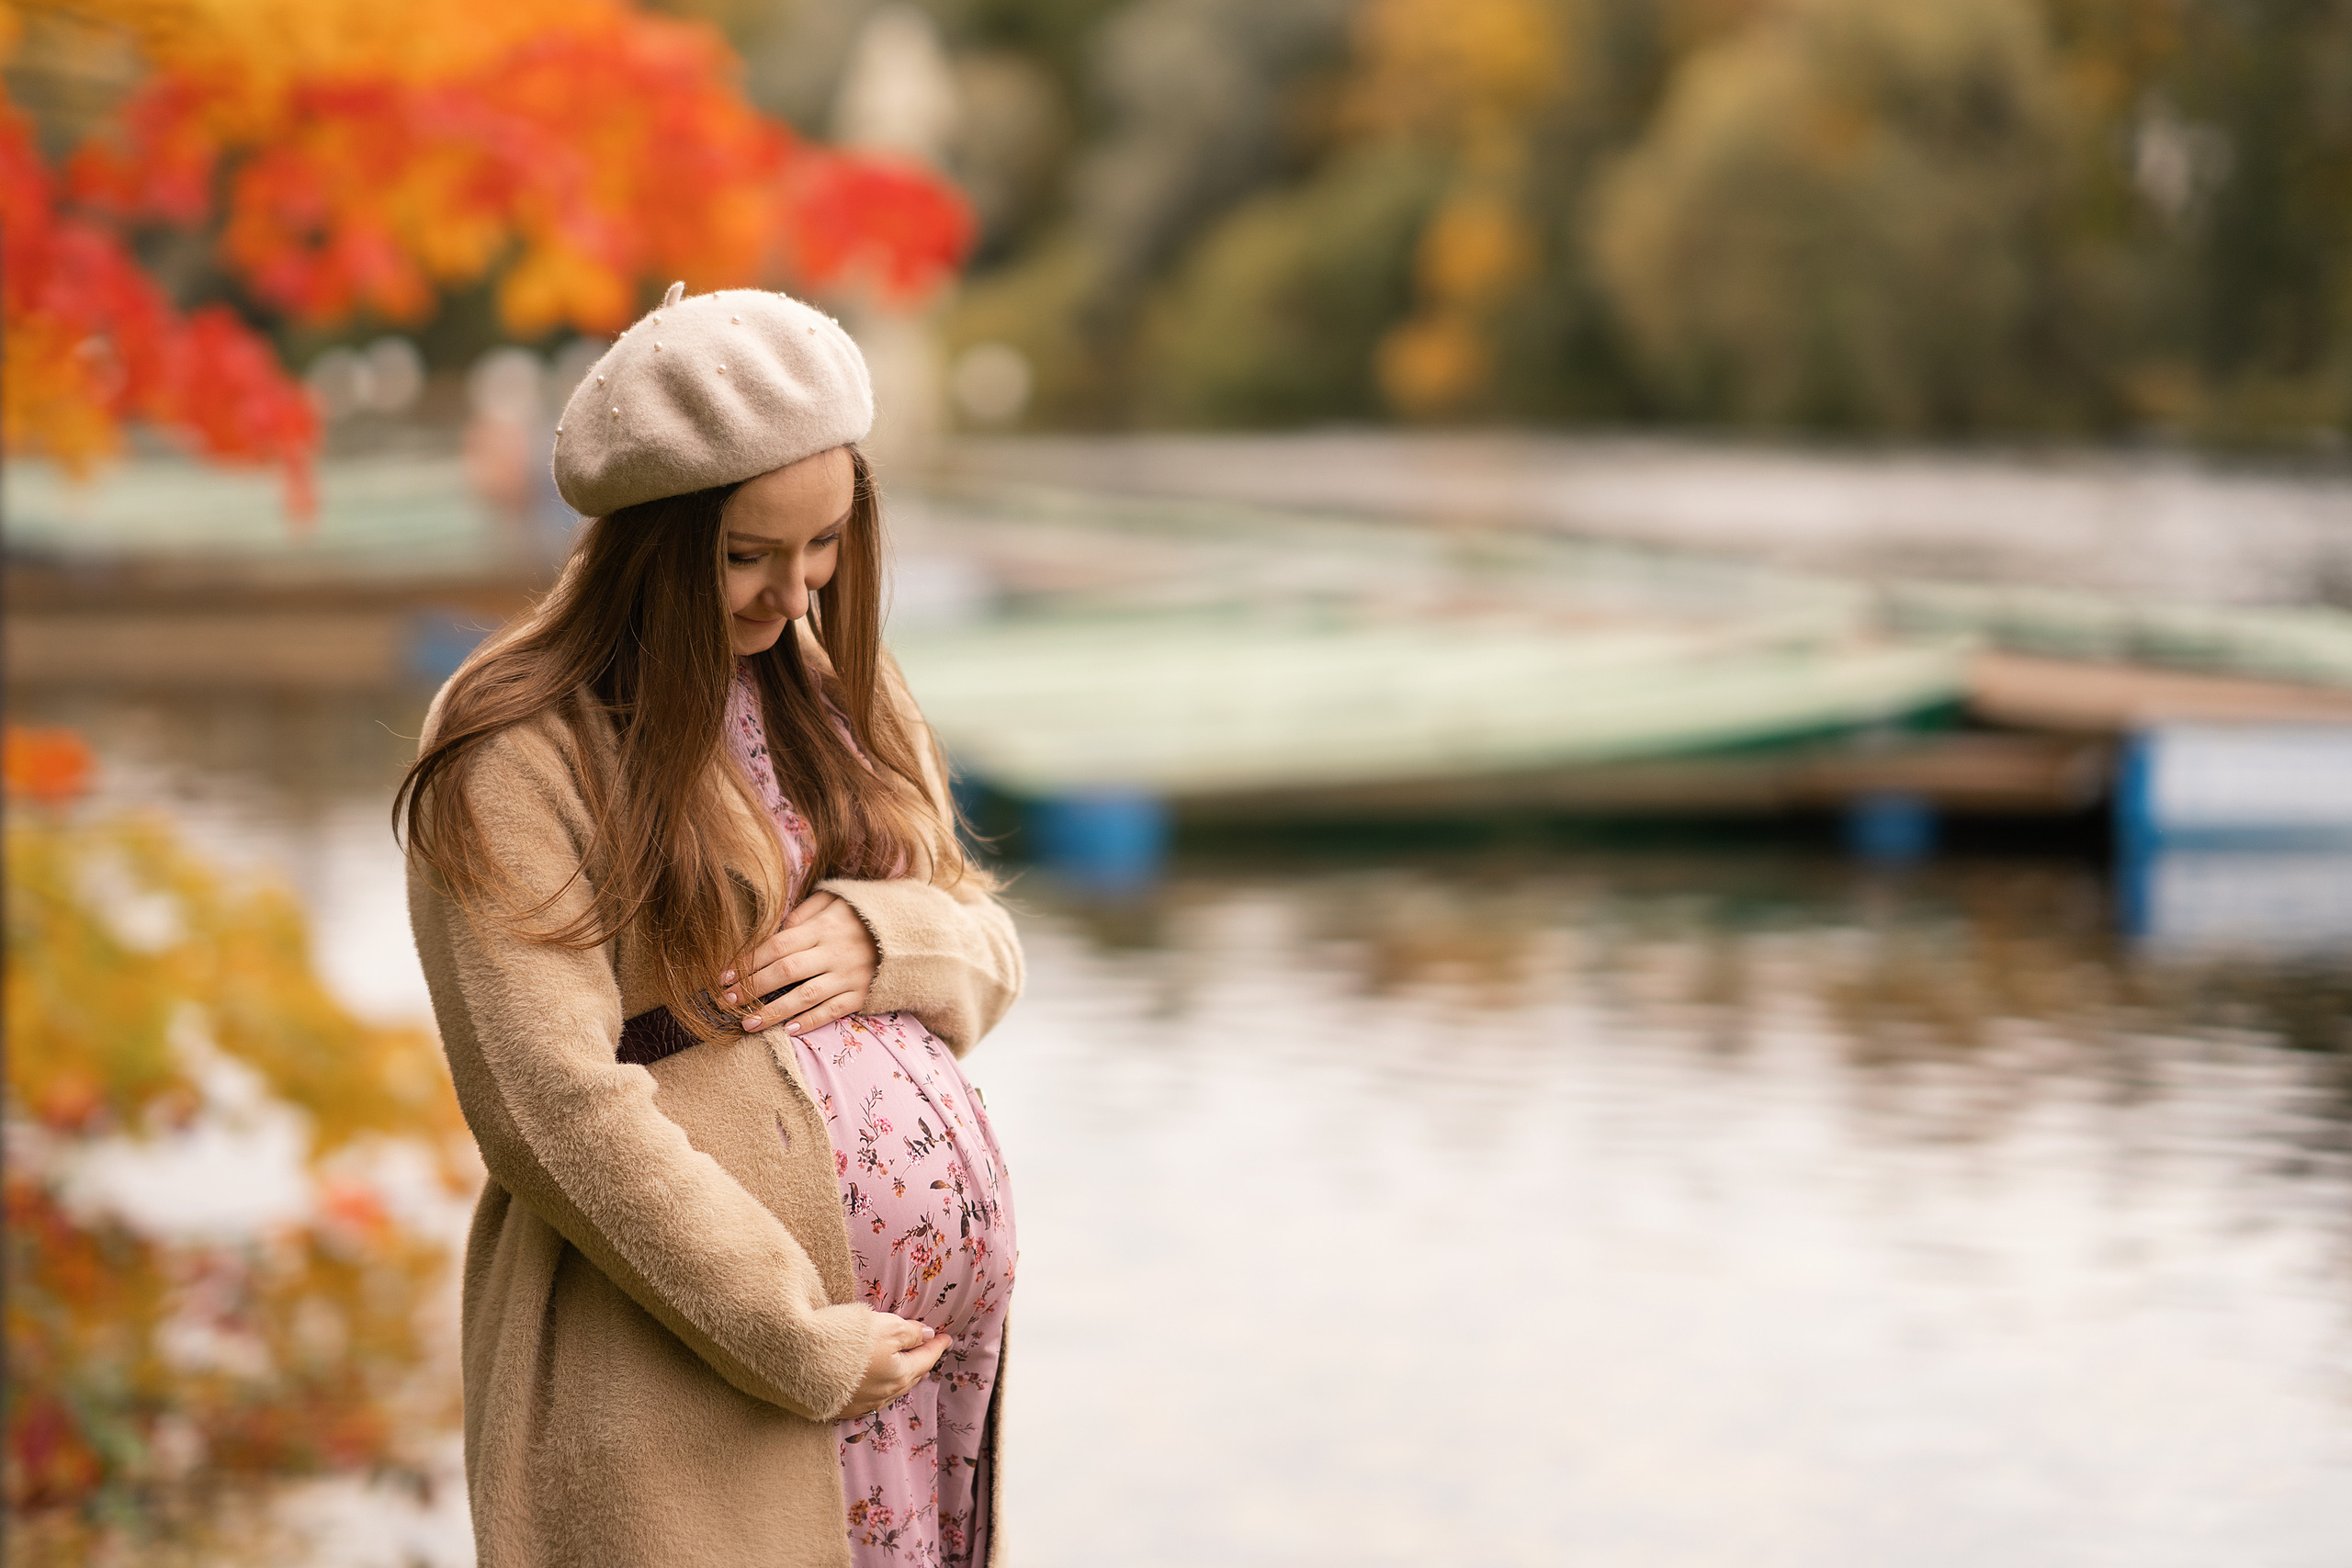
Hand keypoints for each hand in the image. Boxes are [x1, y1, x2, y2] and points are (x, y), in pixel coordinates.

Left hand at [716, 891, 877, 1035]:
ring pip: (805, 997)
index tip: (724, 975)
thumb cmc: (861, 915)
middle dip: (752, 987)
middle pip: (786, 971)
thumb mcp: (835, 899)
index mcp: (823, 928)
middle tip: (727, 1000)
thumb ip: (803, 912)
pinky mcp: (862, 994)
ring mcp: (849, 976)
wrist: (909, 932)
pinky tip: (788, 1030)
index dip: (748, 961)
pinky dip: (811, 1021)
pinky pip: (833, 1011)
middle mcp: (834, 952)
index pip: (778, 945)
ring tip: (747, 1024)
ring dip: (773, 1011)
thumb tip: (775, 931)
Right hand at [839, 1311, 951, 1418]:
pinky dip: (881, 1387)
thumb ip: (910, 1332)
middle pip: (910, 1377)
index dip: (937, 1346)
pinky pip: (870, 1398)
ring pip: (891, 1390)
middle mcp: (883, 1394)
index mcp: (899, 1374)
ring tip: (908, 1366)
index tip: (947, 1338)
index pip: (925, 1359)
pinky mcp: (840, 1407)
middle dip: (922, 1363)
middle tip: (930, 1351)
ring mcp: (861, 1404)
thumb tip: (928, 1335)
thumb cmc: (848, 1340)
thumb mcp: (886, 1326)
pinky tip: (878, 1383)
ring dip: (902, 1376)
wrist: (801, 1363)